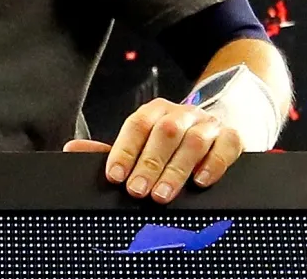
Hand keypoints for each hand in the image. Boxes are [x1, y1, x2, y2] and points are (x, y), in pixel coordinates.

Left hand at [64, 97, 243, 202]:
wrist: (216, 130)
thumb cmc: (172, 144)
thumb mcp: (143, 145)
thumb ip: (113, 151)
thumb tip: (73, 149)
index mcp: (156, 112)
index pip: (137, 125)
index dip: (124, 150)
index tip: (115, 176)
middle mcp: (182, 114)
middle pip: (166, 133)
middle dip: (150, 164)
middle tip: (138, 191)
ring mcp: (209, 125)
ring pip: (194, 141)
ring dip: (176, 169)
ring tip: (162, 195)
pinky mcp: (233, 137)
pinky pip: (227, 145)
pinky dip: (214, 164)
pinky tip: (201, 181)